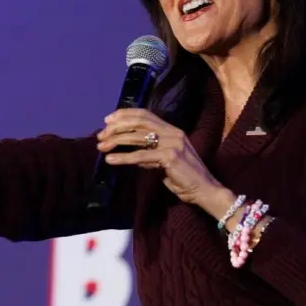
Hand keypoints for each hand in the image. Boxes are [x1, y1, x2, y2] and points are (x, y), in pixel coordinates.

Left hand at [96, 108, 231, 215]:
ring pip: (138, 136)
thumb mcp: (164, 160)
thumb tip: (129, 150)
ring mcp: (173, 143)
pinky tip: (111, 159)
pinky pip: (141, 156)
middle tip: (101, 135)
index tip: (107, 120)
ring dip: (116, 140)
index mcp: (172, 130)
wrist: (205, 191)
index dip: (124, 114)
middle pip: (139, 121)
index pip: (145, 114)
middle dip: (116, 126)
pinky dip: (123, 157)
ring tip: (101, 147)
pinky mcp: (170, 157)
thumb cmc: (184, 178)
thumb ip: (149, 152)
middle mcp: (173, 132)